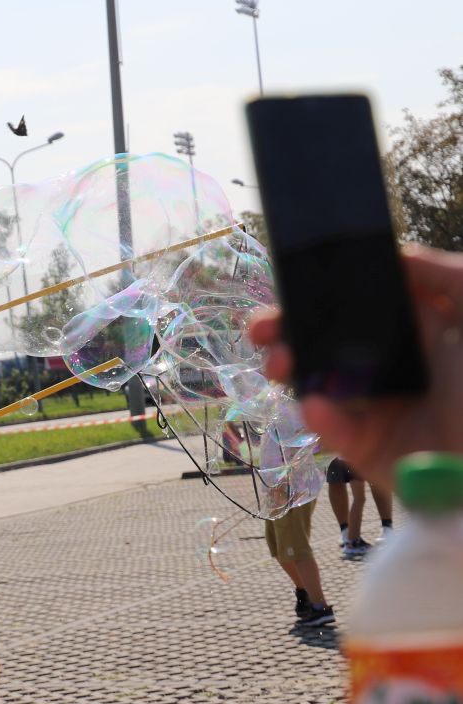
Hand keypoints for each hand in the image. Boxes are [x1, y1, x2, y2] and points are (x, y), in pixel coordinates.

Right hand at [251, 246, 462, 486]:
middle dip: (284, 334)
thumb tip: (398, 254)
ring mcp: (376, 410)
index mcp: (415, 335)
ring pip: (316, 385)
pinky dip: (319, 418)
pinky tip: (314, 405)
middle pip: (323, 346)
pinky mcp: (368, 450)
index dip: (316, 300)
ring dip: (289, 370)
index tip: (286, 291)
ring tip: (277, 366)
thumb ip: (446, 275)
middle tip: (260, 330)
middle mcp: (390, 369)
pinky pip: (333, 431)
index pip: (352, 312)